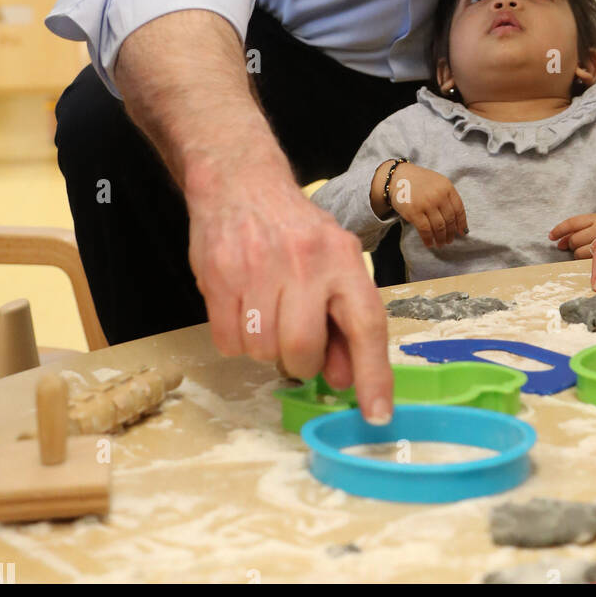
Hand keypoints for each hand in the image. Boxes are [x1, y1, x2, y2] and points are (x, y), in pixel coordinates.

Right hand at [186, 156, 393, 423]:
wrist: (239, 180)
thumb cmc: (294, 230)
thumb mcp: (333, 261)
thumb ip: (343, 319)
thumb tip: (344, 378)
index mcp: (342, 258)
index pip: (366, 324)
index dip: (374, 376)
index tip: (377, 415)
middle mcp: (304, 262)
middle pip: (302, 349)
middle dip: (299, 360)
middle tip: (296, 339)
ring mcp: (258, 267)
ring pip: (262, 351)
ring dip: (265, 347)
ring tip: (266, 311)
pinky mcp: (218, 275)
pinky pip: (227, 343)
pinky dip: (235, 338)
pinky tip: (242, 306)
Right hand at [374, 162, 467, 247]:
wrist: (397, 177)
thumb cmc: (419, 181)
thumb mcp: (438, 182)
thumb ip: (447, 197)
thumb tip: (457, 221)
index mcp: (447, 187)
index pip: (459, 209)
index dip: (462, 223)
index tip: (463, 232)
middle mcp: (438, 195)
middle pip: (449, 220)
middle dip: (450, 233)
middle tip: (449, 241)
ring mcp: (426, 204)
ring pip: (439, 227)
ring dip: (441, 238)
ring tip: (440, 244)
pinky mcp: (414, 212)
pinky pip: (425, 230)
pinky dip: (428, 239)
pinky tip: (429, 243)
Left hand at [549, 213, 595, 258]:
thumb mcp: (594, 226)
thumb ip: (576, 232)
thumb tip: (560, 244)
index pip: (572, 223)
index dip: (559, 230)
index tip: (551, 236)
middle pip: (574, 239)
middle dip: (571, 244)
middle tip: (576, 246)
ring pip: (579, 252)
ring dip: (578, 254)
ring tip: (587, 252)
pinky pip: (586, 262)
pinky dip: (585, 261)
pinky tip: (591, 260)